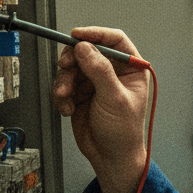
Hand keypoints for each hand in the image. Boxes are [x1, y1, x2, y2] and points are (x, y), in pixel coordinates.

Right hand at [51, 26, 149, 192]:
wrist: (110, 158)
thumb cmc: (123, 133)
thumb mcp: (114, 99)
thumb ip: (100, 71)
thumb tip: (85, 48)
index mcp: (131, 70)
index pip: (115, 41)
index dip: (96, 34)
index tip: (77, 35)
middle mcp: (113, 73)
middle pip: (88, 51)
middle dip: (73, 60)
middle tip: (65, 66)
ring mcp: (95, 83)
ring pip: (72, 68)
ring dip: (65, 81)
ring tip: (66, 96)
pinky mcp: (80, 94)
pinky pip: (64, 84)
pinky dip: (62, 95)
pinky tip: (68, 108)